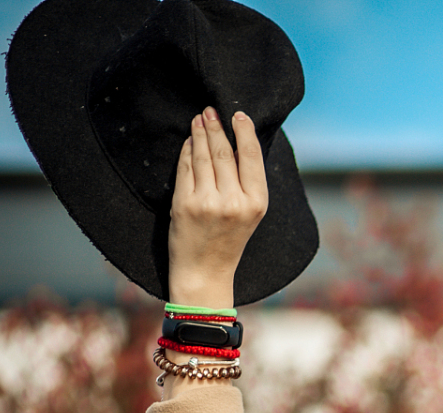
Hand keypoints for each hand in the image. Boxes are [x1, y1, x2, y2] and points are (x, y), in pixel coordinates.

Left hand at [166, 108, 268, 308]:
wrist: (205, 273)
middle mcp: (234, 201)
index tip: (238, 114)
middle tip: (210, 110)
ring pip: (203, 156)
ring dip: (199, 133)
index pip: (251, 157)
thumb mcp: (249, 214)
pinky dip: (186, 150)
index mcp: (257, 203)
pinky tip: (187, 141)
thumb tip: (237, 143)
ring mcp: (208, 202)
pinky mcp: (185, 204)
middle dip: (216, 127)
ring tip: (198, 119)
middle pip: (224, 152)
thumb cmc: (227, 241)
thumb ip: (246, 184)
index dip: (244, 131)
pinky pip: (185, 168)